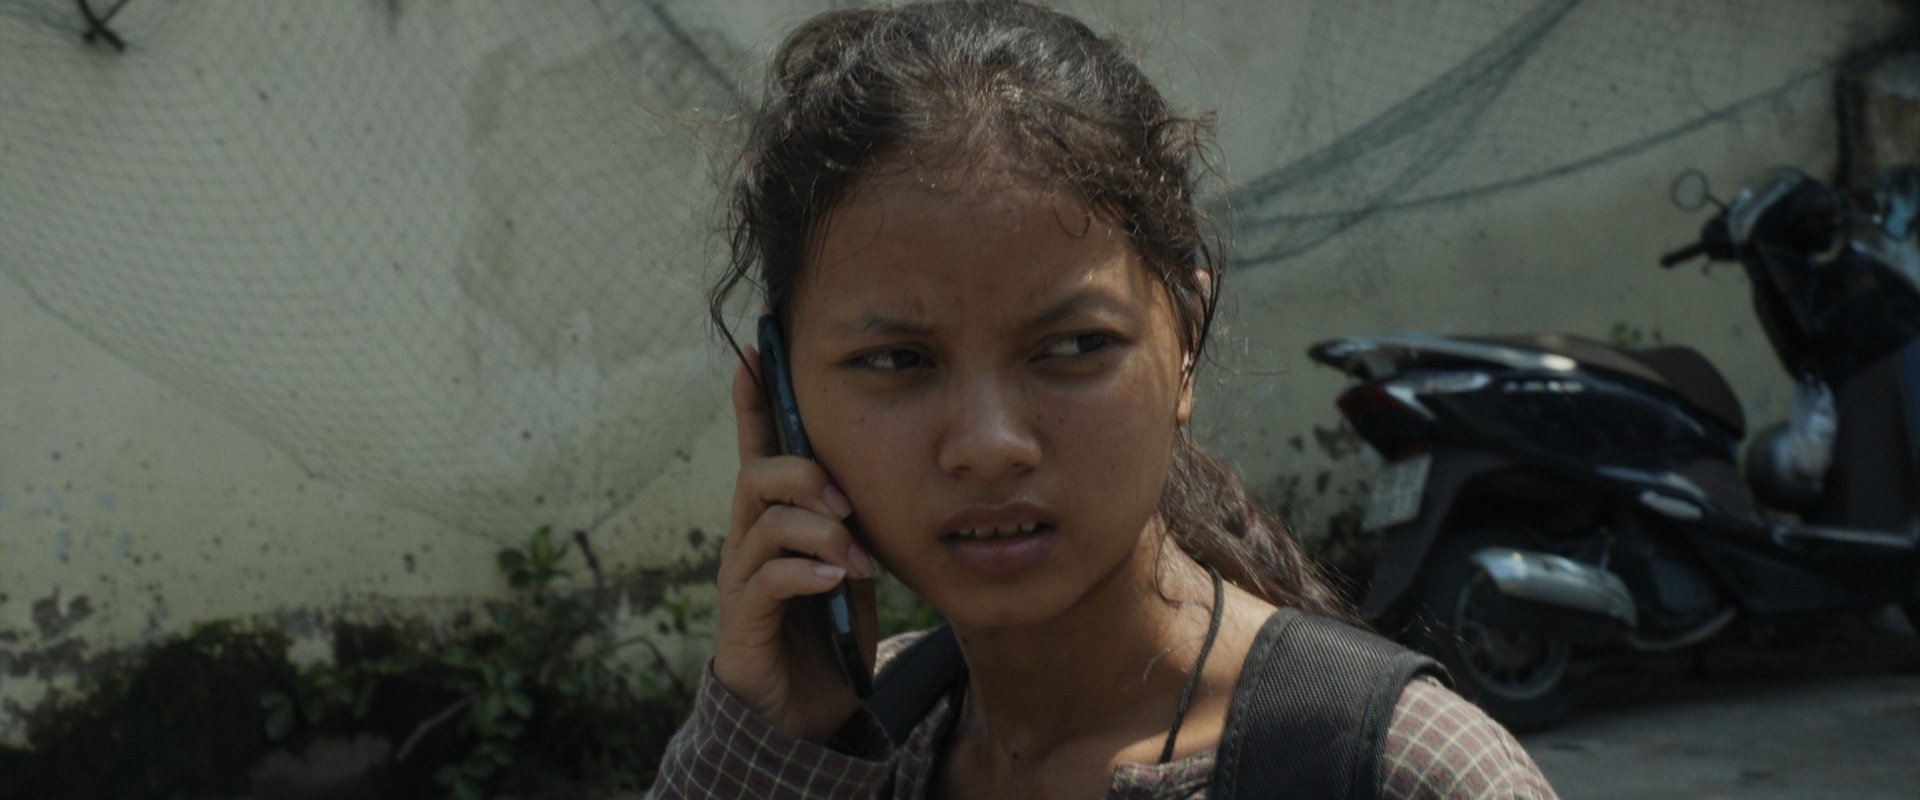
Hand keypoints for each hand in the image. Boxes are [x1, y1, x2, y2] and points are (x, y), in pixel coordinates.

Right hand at [712, 351, 878, 742]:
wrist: (806, 712)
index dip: (753, 399)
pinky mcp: (743, 623)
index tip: (754, 349)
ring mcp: (741, 582)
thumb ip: (854, 518)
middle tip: (846, 503)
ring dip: (818, 531)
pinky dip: (806, 572)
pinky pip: (766, 580)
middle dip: (803, 475)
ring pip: (764, 523)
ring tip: (853, 558)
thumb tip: (878, 472)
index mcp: (773, 519)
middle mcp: (747, 542)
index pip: (756, 448)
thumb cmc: (828, 628)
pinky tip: (835, 581)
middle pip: (756, 476)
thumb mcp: (850, 560)